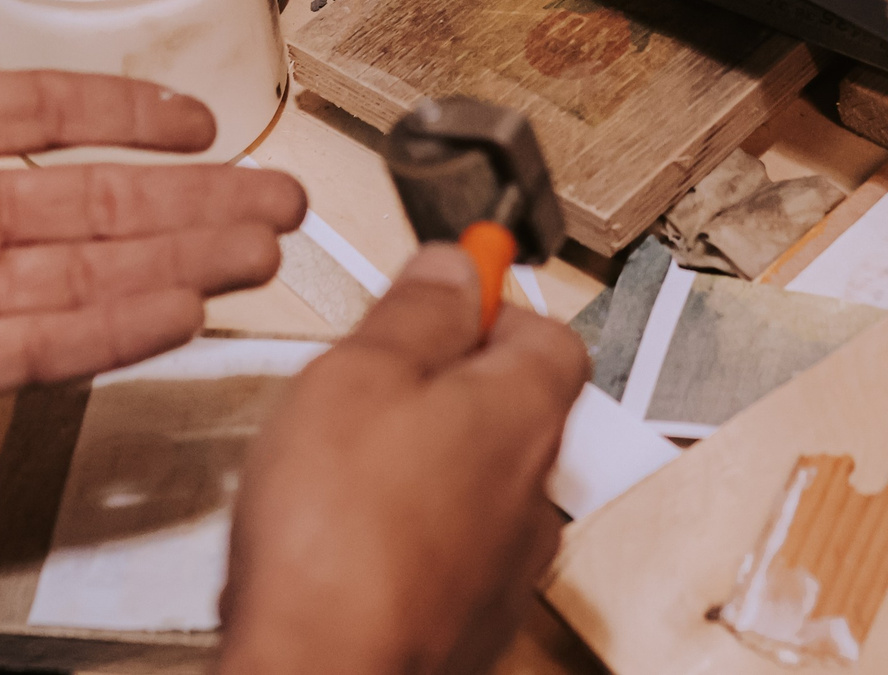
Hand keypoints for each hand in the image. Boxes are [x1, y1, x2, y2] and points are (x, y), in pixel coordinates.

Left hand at [0, 0, 306, 515]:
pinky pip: (49, 343)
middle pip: (105, 200)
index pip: (54, 114)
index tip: (196, 117)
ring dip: (184, 257)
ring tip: (264, 250)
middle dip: (198, 197)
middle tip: (281, 196)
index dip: (129, 113)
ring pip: (99, 271)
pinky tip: (183, 311)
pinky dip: (119, 329)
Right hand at [223, 246, 586, 674]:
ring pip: (473, 482)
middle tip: (370, 383)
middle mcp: (535, 492)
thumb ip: (416, 310)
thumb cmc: (338, 541)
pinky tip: (341, 539)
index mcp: (527, 413)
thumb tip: (454, 266)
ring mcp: (507, 566)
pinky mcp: (469, 621)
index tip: (441, 298)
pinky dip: (403, 534)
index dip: (489, 307)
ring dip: (418, 463)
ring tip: (341, 468)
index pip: (550, 330)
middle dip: (441, 387)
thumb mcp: (360, 373)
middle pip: (508, 406)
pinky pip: (446, 550)